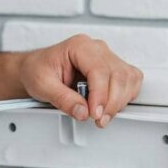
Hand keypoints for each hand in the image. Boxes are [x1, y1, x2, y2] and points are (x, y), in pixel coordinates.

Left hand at [17, 35, 142, 127]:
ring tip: (102, 116)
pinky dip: (125, 96)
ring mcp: (107, 58)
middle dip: (111, 103)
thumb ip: (63, 99)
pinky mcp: (113, 68)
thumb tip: (83, 111)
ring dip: (119, 102)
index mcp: (79, 47)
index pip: (99, 70)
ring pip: (128, 78)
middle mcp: (96, 49)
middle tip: (98, 119)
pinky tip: (111, 106)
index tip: (95, 114)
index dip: (100, 95)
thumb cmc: (38, 70)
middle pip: (118, 75)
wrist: (35, 69)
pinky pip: (131, 80)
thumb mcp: (42, 86)